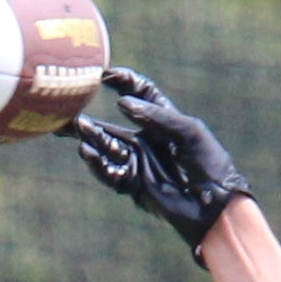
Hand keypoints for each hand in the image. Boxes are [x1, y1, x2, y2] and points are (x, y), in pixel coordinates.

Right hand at [69, 69, 251, 260]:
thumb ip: (155, 116)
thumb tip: (121, 103)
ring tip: (77, 128)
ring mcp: (139, 164)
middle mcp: (147, 141)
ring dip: (92, 138)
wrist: (214, 206)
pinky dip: (99, 164)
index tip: (105, 75)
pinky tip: (88, 153)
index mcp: (163, 121)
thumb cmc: (208, 163)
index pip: (141, 94)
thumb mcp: (187, 131)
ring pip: (107, 149)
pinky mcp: (135, 186)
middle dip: (90, 119)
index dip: (124, 81)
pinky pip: (110, 174)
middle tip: (67, 111)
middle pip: (112, 126)